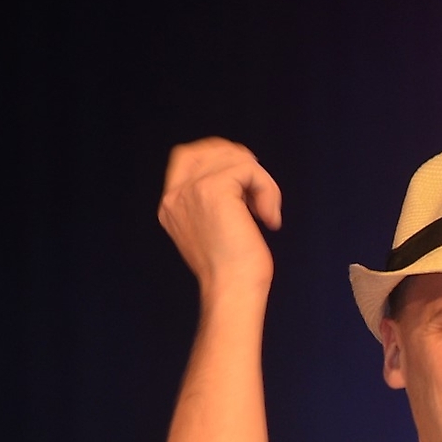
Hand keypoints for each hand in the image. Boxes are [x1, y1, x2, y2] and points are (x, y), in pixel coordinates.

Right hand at [157, 137, 281, 299]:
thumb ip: (218, 204)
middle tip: (261, 189)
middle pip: (208, 150)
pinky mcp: (212, 189)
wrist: (232, 292)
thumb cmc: (234, 273)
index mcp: (172, 205)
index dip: (219, 156)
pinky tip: (269, 219)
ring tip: (266, 214)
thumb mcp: (217, 231)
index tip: (247, 178)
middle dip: (240, 160)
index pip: (186, 158)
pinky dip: (268, 190)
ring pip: (235, 159)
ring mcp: (191, 190)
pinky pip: (249, 169)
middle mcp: (176, 195)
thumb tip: (244, 181)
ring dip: (262, 182)